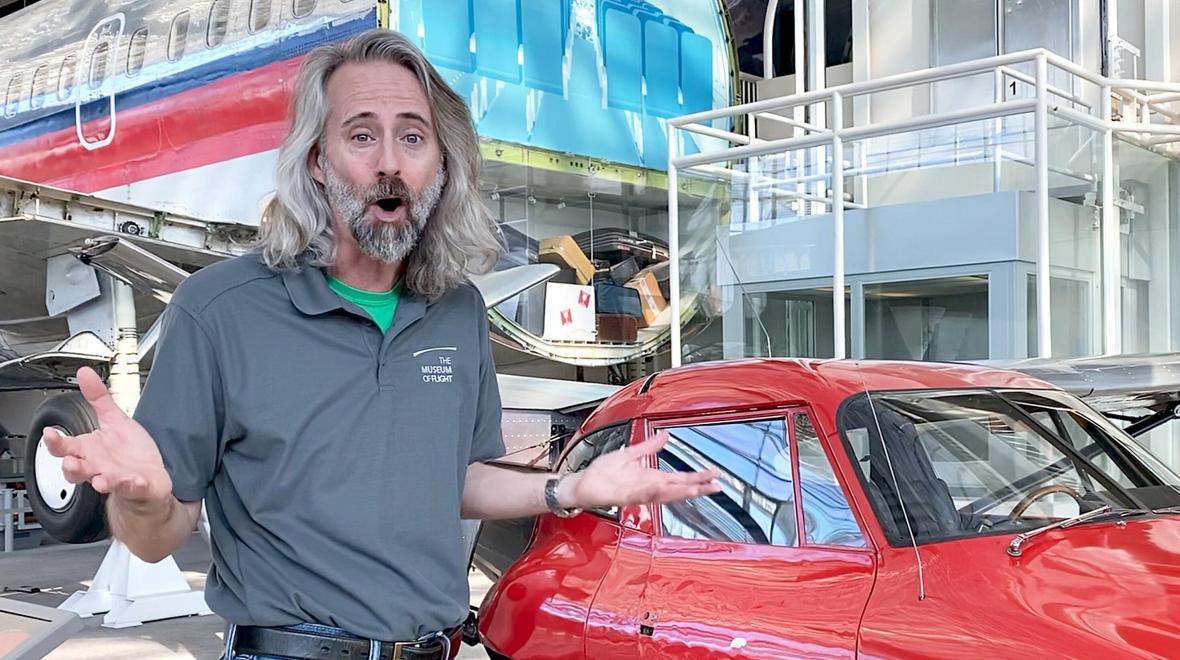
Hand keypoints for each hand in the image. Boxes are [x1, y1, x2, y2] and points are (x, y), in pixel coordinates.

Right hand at [41, 367, 171, 506]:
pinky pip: (131, 487)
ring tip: (100, 480)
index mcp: (88, 450)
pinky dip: (132, 484)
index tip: (49, 432)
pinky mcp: (135, 486)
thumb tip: (85, 373)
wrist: (148, 477)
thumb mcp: (114, 419)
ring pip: (101, 482)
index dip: (55, 441)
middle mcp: (97, 466)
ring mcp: (115, 478)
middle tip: (69, 461)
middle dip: (71, 467)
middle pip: (76, 470)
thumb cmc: (128, 452)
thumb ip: (98, 398)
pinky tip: (134, 480)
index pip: (64, 447)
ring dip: (100, 481)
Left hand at [562, 432, 719, 509]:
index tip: (714, 476)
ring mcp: (636, 492)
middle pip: (677, 489)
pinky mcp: (622, 496)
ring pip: (662, 494)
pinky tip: (660, 486)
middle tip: (716, 486)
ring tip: (696, 488)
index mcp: (650, 477)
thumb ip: (648, 446)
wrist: (582, 484)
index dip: (697, 477)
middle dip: (697, 488)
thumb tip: (665, 436)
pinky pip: (638, 495)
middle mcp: (647, 487)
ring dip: (679, 492)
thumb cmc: (602, 473)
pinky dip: (650, 491)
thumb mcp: (629, 454)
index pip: (679, 479)